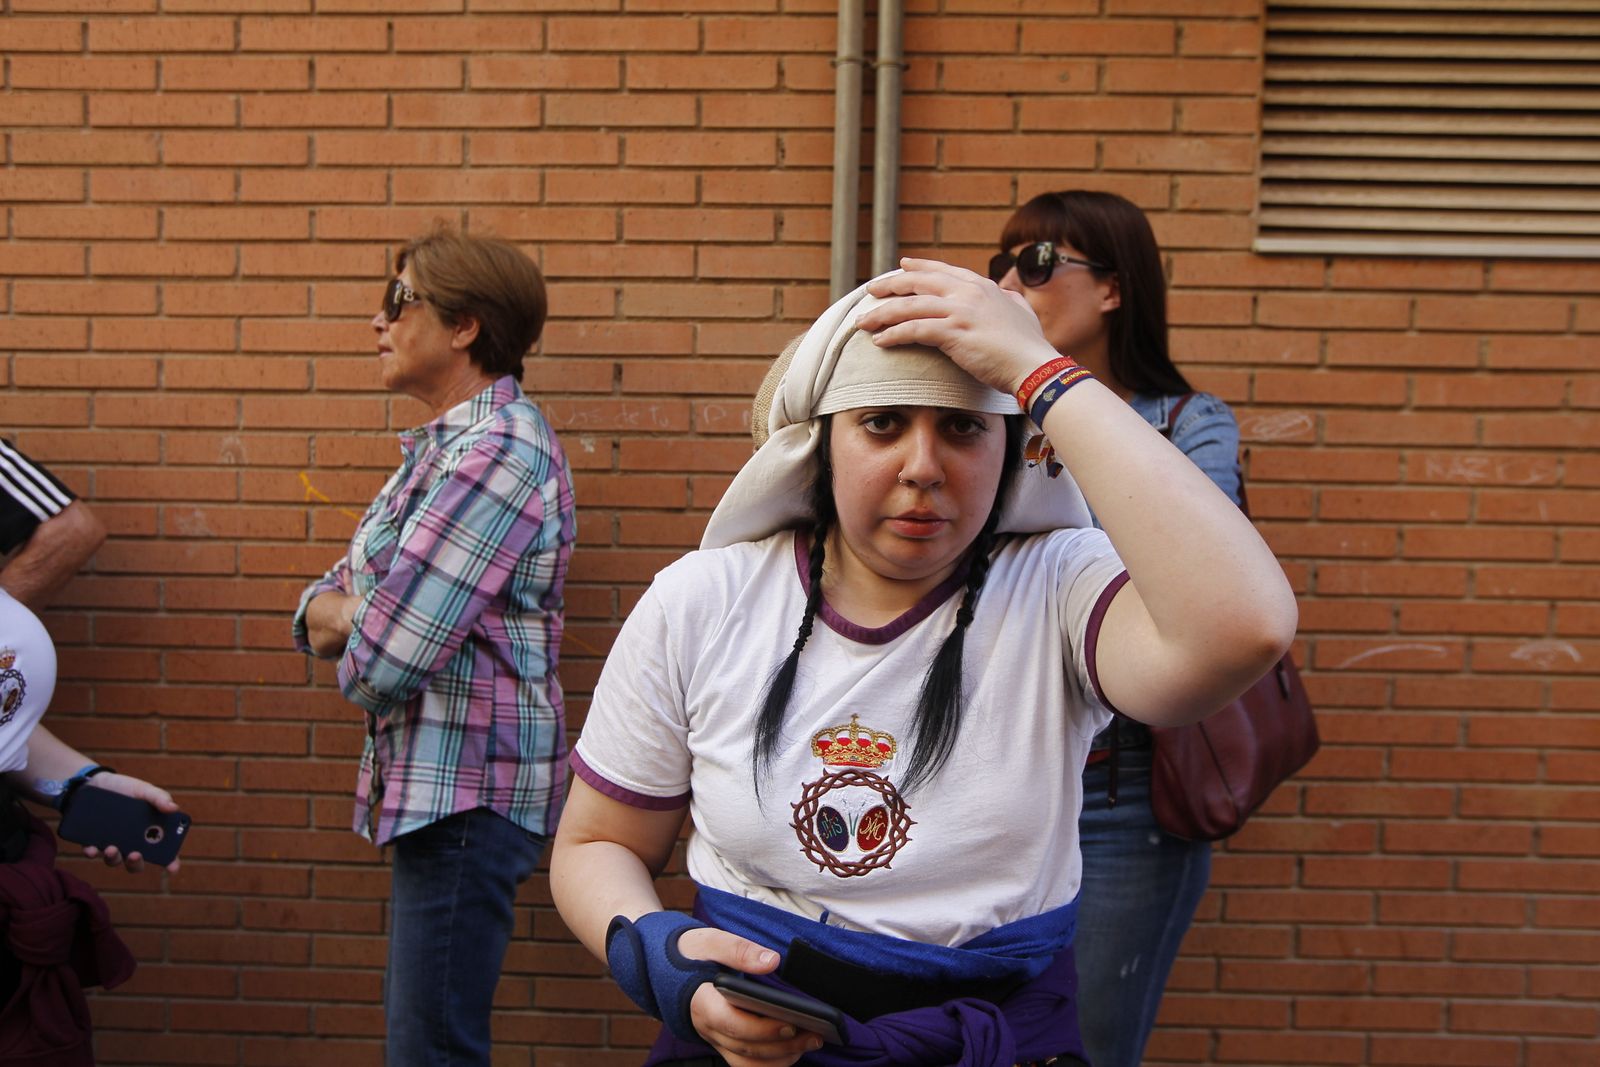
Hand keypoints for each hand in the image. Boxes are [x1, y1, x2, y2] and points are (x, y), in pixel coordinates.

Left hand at [79, 774, 181, 874]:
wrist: (95, 783)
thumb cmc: (125, 788)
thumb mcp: (143, 789)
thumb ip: (158, 798)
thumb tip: (174, 808)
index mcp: (149, 832)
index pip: (163, 851)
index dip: (170, 861)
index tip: (173, 867)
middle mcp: (131, 843)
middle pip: (137, 862)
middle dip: (136, 863)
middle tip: (135, 855)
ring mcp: (112, 844)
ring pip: (114, 860)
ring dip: (113, 858)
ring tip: (112, 848)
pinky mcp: (92, 842)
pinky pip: (92, 852)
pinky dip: (92, 852)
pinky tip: (91, 848)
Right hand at [678, 927, 825, 1066]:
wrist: (665, 966)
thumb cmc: (690, 952)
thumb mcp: (710, 941)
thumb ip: (739, 950)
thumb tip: (772, 961)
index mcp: (702, 1001)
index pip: (732, 1023)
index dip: (762, 1028)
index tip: (791, 1022)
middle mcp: (708, 1027)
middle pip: (746, 1047)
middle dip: (783, 1045)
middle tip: (815, 1034)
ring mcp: (715, 1038)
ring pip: (747, 1062)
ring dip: (780, 1058)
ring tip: (810, 1042)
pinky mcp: (724, 1042)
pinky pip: (746, 1063)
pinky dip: (771, 1062)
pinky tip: (794, 1050)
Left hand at [858, 257, 1059, 395]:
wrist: (1034, 365)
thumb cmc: (1029, 346)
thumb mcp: (1021, 311)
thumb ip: (1009, 299)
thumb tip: (1007, 293)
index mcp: (982, 287)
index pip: (944, 271)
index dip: (920, 267)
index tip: (902, 265)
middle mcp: (968, 293)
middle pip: (919, 283)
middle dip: (891, 285)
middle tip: (871, 291)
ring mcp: (960, 311)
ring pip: (910, 306)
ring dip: (883, 314)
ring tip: (864, 322)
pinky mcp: (953, 332)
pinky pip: (913, 329)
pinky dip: (893, 334)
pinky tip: (880, 341)